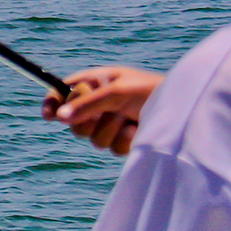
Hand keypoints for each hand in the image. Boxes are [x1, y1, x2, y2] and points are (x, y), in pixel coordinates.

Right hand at [41, 66, 164, 155]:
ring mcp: (109, 123)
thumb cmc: (149, 91)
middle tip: (106, 112)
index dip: (53, 102)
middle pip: (73, 121)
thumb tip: (59, 118)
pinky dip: (124, 140)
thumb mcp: (115, 92)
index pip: (63, 92)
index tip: (48, 115)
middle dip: (88, 119)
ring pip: (91, 138)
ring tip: (128, 118)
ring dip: (110, 129)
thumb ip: (86, 104)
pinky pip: (110, 148)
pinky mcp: (121, 141)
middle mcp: (99, 103)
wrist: (182, 111)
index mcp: (95, 82)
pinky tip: (137, 130)